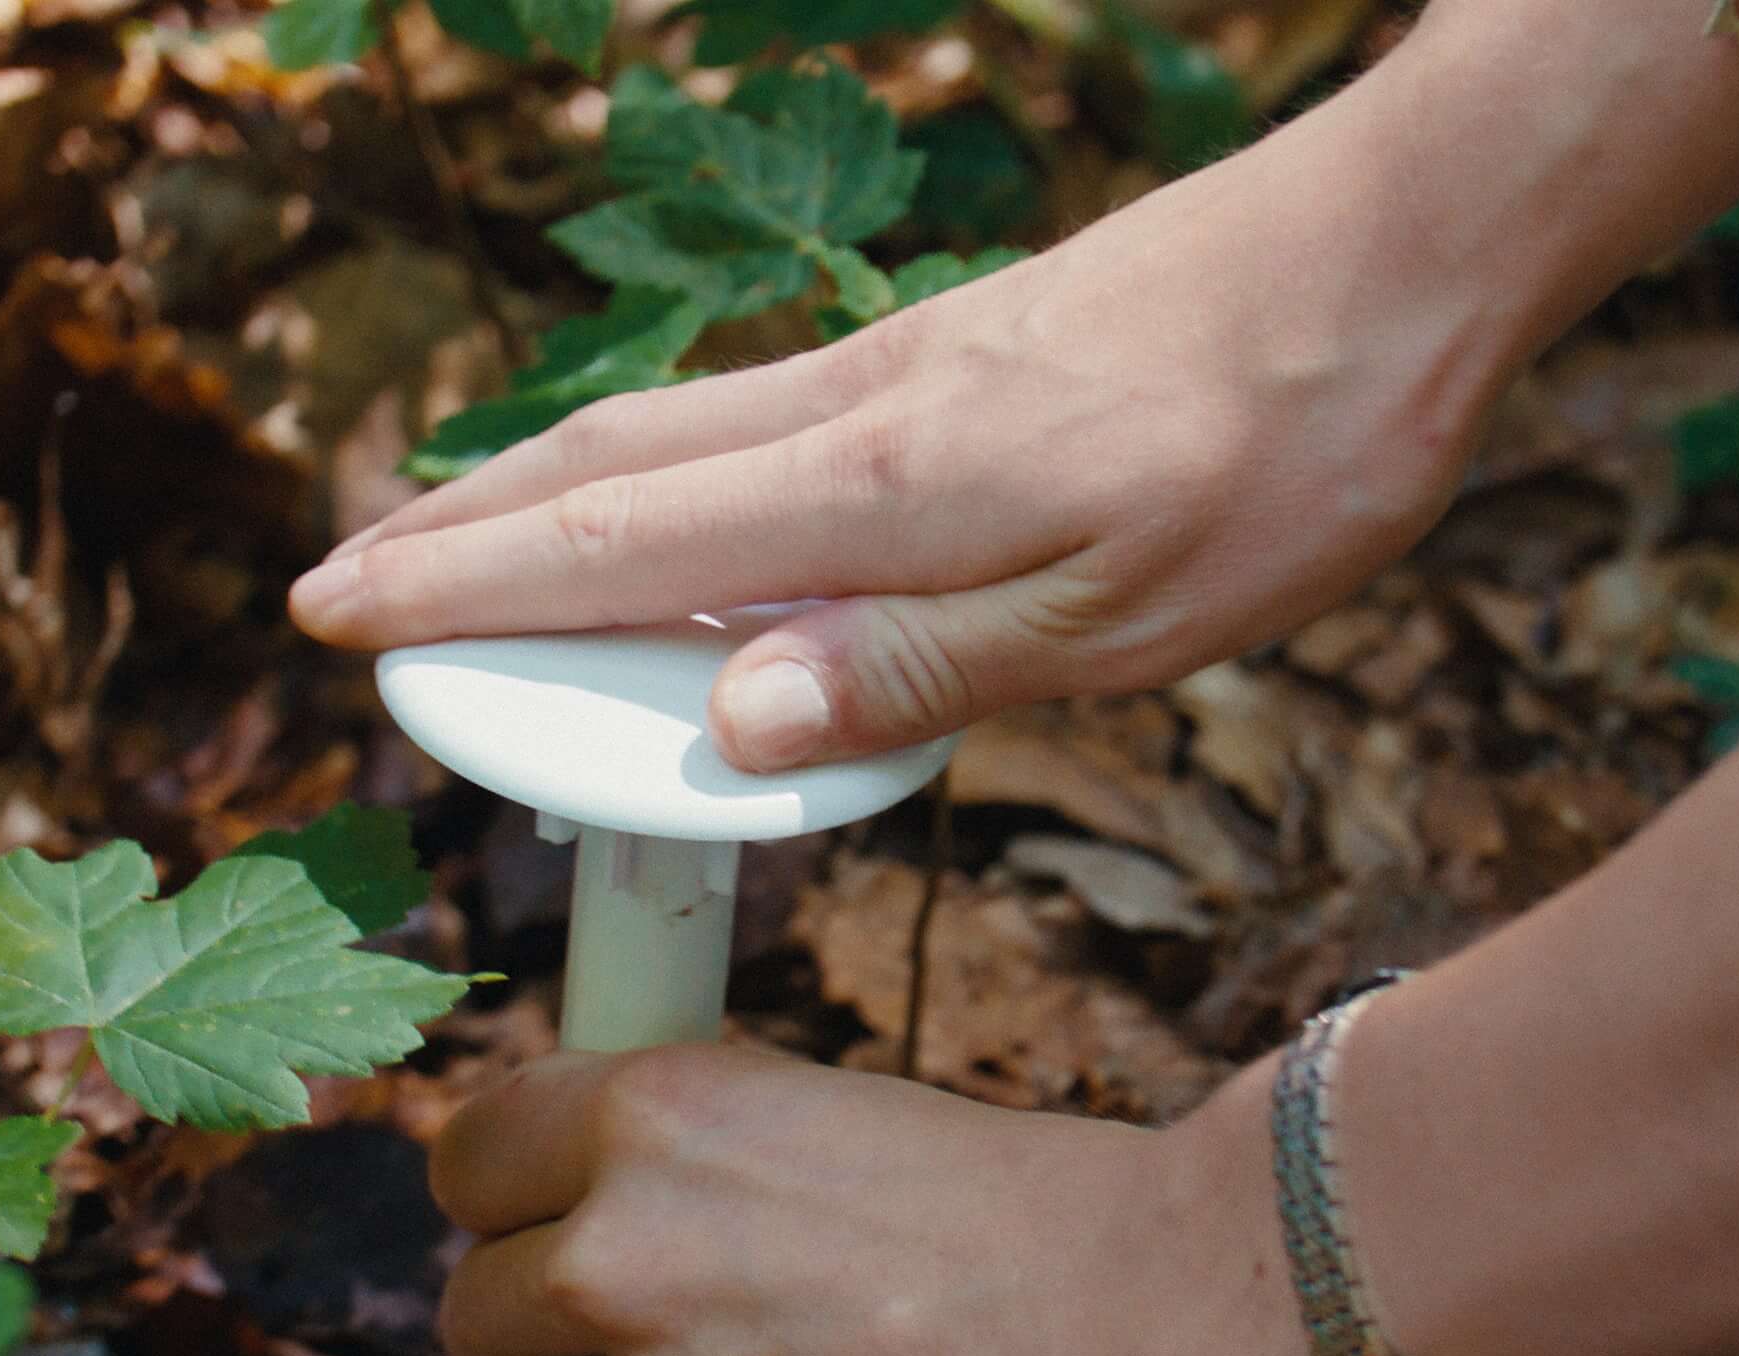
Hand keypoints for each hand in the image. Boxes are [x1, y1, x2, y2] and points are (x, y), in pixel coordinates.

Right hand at [287, 89, 1534, 773]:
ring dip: (536, 490)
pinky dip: (651, 466)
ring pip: (668, 429)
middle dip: (454, 530)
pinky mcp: (956, 354)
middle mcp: (861, 408)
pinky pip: (750, 419)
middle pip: (604, 468)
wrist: (1403, 251)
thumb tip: (732, 720)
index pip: (616, 548)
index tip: (335, 622)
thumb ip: (922, 668)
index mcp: (883, 489)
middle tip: (338, 583)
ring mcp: (902, 366)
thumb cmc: (1295, 446)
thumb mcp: (1129, 619)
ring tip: (452, 538)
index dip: (463, 590)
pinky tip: (666, 503)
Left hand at [398, 1045, 1357, 1355]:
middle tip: (545, 1350)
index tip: (496, 1226)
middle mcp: (621, 1259)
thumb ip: (704, 1173)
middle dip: (511, 1332)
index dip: (487, 1200)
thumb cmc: (1041, 1219)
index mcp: (655, 1119)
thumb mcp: (835, 1120)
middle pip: (476, 1310)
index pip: (470, 1157)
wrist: (1161, 1338)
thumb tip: (619, 1221)